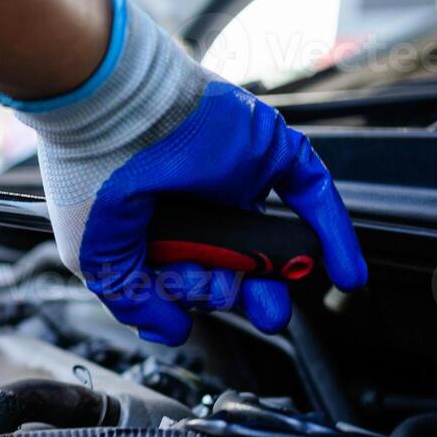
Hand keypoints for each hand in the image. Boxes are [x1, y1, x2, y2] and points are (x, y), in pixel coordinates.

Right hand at [1, 0, 367, 345]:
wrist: (114, 105)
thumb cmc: (90, 170)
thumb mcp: (95, 257)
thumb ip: (132, 300)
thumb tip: (173, 331)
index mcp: (149, 225)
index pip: (181, 276)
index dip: (186, 297)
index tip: (179, 303)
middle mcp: (192, 204)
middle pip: (228, 265)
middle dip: (229, 295)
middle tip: (220, 294)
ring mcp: (233, 179)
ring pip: (269, 241)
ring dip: (276, 277)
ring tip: (272, 305)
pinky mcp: (267, 154)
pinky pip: (311, 196)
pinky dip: (333, 237)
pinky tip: (346, 274)